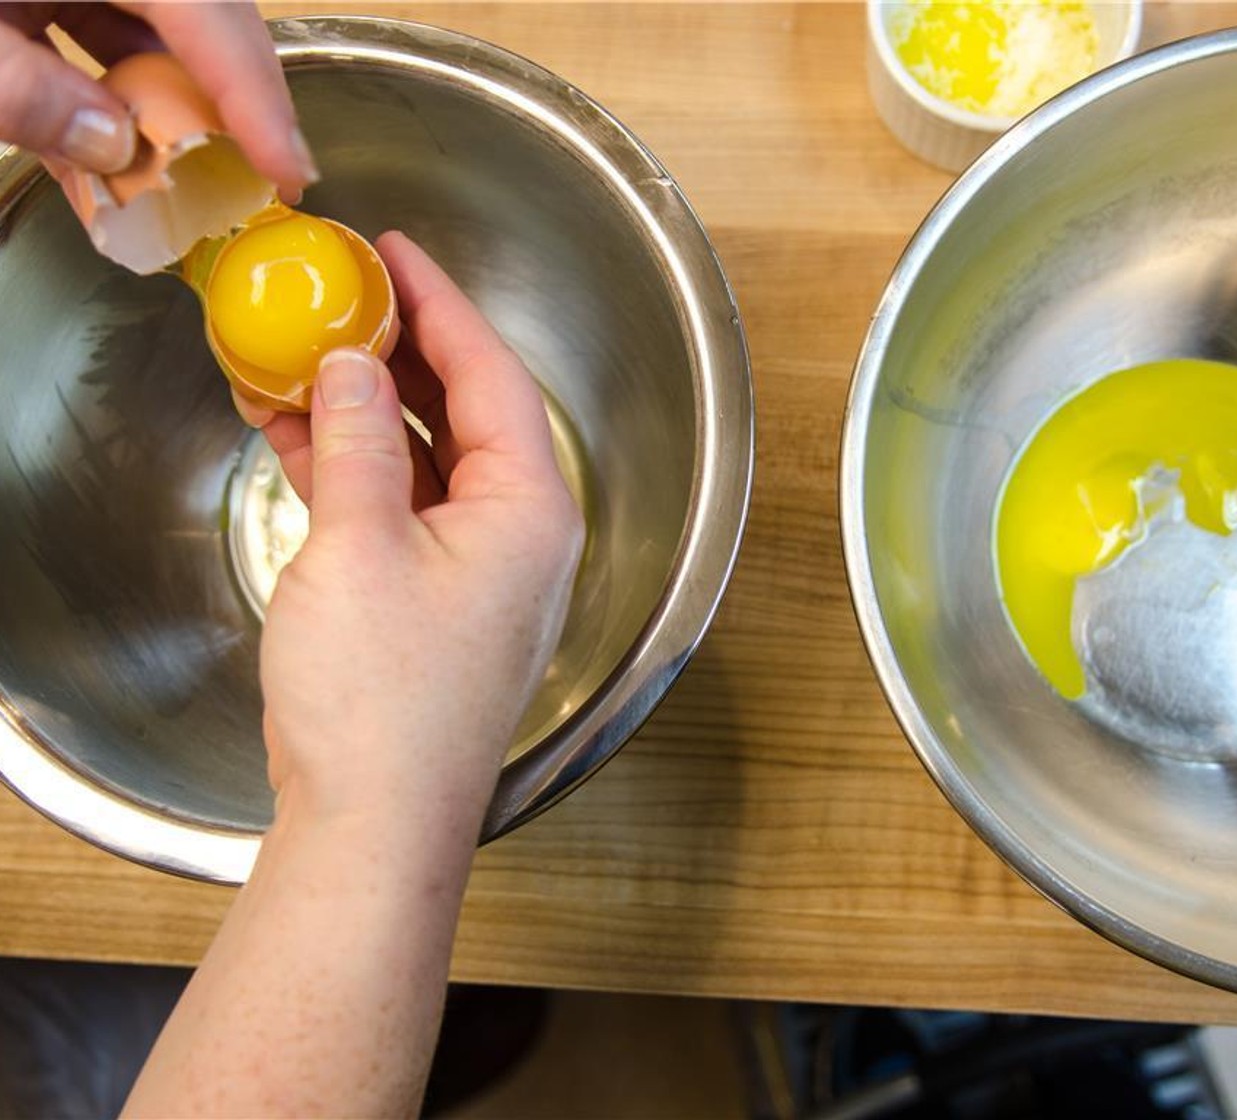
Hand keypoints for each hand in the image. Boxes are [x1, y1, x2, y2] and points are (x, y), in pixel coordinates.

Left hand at [0, 2, 314, 194]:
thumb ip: (25, 91)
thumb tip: (113, 149)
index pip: (205, 9)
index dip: (254, 95)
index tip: (288, 169)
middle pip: (211, 11)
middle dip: (243, 91)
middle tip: (272, 169)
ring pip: (172, 16)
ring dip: (187, 88)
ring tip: (205, 161)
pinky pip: (116, 15)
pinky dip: (129, 74)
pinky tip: (122, 134)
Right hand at [242, 231, 583, 849]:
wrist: (374, 822)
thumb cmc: (385, 702)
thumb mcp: (358, 545)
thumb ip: (358, 444)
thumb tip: (348, 368)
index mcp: (529, 508)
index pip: (492, 375)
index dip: (441, 306)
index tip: (395, 253)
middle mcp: (518, 534)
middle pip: (466, 411)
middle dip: (397, 353)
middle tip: (339, 296)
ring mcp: (478, 570)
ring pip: (427, 459)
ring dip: (363, 412)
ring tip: (298, 357)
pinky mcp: (435, 602)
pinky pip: (401, 508)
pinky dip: (354, 469)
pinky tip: (299, 434)